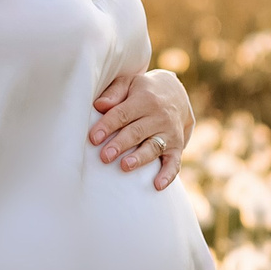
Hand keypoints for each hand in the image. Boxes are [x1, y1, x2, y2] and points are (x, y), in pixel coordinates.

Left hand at [89, 68, 193, 188]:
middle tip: (105, 156)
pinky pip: (174, 162)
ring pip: (153, 147)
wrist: (176, 95)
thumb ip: (114, 93)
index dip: (108, 125)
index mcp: (144, 99)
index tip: (93, 138)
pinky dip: (167, 174)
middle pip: (136, 132)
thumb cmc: (142, 92)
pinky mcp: (176, 147)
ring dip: (139, 158)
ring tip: (125, 166)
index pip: (122, 114)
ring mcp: (169, 133)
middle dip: (120, 144)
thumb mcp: (129, 84)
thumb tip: (99, 105)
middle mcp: (159, 116)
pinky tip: (157, 185)